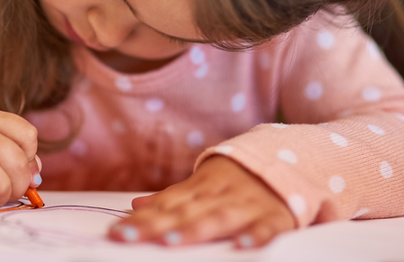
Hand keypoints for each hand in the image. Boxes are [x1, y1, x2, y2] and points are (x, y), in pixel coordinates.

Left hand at [108, 156, 294, 248]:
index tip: (115, 233)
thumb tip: (136, 205)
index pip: (164, 205)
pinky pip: (266, 228)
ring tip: (170, 241)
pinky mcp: (275, 217)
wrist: (288, 157)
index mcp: (199, 188)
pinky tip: (243, 247)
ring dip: (195, 229)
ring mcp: (246, 205)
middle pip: (182, 212)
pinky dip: (256, 236)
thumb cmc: (236, 179)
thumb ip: (171, 197)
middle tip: (126, 237)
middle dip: (153, 226)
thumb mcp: (202, 183)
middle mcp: (219, 195)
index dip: (140, 219)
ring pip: (217, 218)